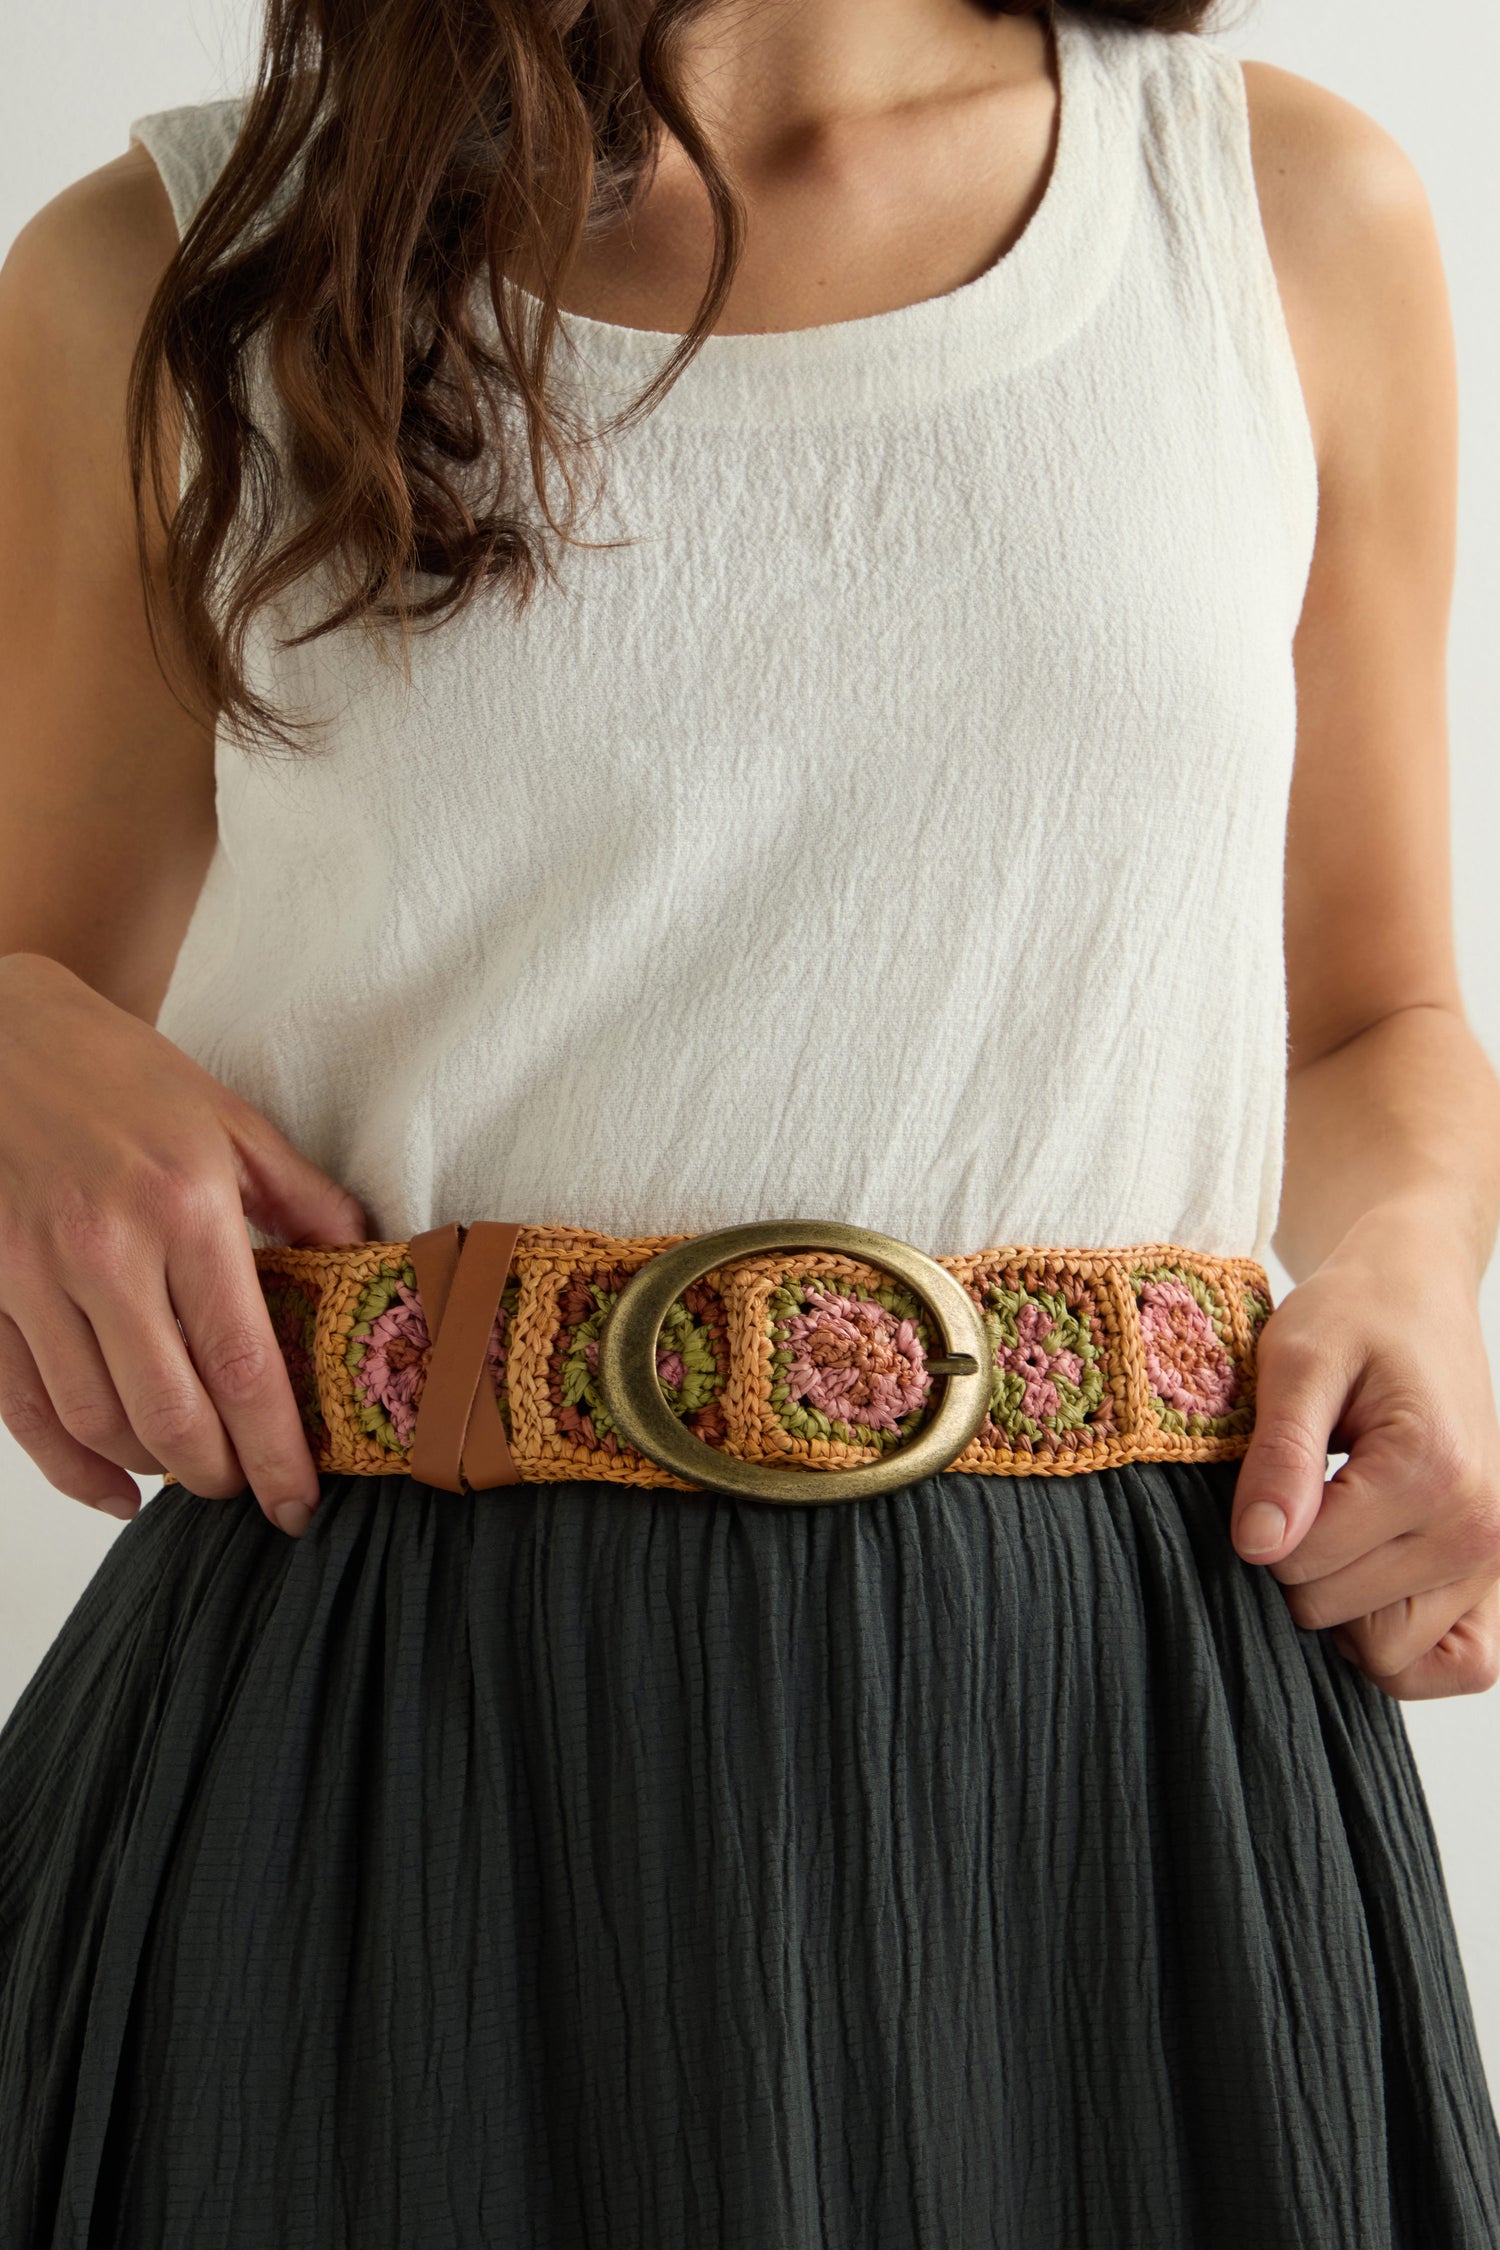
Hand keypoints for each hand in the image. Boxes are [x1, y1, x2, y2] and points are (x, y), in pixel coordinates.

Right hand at [0, 952, 367, 1536]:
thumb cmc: (117, 1071)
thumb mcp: (230, 1120)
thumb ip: (304, 1199)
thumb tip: (369, 1262)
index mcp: (184, 1207)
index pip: (243, 1363)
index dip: (275, 1450)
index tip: (301, 1499)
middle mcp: (105, 1251)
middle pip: (170, 1413)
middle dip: (221, 1474)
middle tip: (254, 1493)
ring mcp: (32, 1276)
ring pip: (96, 1422)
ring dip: (154, 1467)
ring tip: (198, 1471)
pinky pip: (23, 1409)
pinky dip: (69, 1467)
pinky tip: (115, 1488)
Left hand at [1228, 1201, 1499, 1699]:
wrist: (1418, 1296)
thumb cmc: (1355, 1317)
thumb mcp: (1295, 1359)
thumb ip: (1280, 1455)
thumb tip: (1258, 1546)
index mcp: (1431, 1469)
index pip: (1300, 1563)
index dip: (1262, 1522)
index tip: (1277, 1467)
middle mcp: (1479, 1527)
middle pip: (1334, 1613)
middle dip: (1297, 1560)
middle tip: (1309, 1488)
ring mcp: (1497, 1561)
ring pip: (1386, 1653)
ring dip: (1344, 1604)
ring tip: (1340, 1525)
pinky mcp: (1499, 1580)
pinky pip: (1457, 1664)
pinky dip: (1403, 1644)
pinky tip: (1370, 1582)